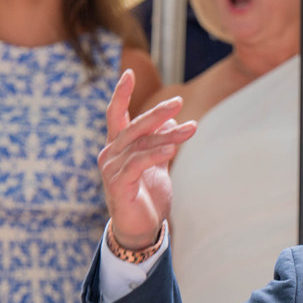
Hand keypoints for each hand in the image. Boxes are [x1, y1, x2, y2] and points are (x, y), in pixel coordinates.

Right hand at [97, 69, 194, 248]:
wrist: (140, 230)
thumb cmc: (147, 197)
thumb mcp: (157, 164)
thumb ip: (162, 142)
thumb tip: (173, 121)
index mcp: (117, 147)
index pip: (116, 114)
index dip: (121, 94)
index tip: (128, 72)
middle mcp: (110, 154)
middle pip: (134, 126)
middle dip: (157, 112)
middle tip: (179, 101)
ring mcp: (111, 170)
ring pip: (140, 144)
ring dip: (168, 136)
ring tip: (192, 129)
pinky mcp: (118, 185)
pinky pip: (137, 164)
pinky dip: (154, 155)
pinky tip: (172, 149)